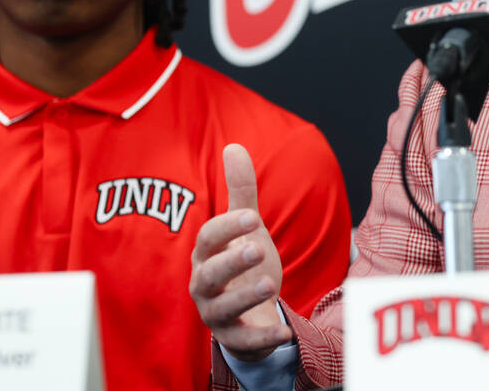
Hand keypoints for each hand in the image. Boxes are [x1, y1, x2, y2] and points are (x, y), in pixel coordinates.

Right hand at [189, 143, 292, 360]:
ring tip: (270, 284)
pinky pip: (244, 341)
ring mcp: (216, 313)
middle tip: (258, 248)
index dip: (228, 227)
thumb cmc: (240, 264)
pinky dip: (262, 339)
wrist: (245, 312)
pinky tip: (284, 332)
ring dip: (245, 297)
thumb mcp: (244, 227)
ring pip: (223, 309)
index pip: (209, 238)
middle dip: (232, 261)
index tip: (253, 217)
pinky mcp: (233, 338)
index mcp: (206, 254)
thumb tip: (233, 146)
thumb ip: (241, 191)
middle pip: (210, 273)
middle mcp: (204, 284)